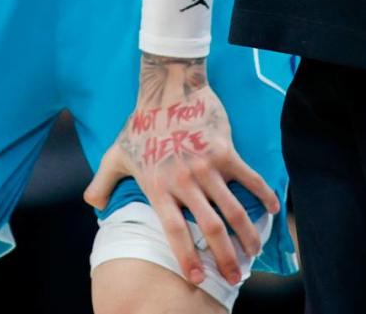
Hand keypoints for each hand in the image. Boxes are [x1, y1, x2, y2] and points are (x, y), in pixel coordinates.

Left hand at [84, 55, 278, 287]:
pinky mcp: (225, 150)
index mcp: (159, 187)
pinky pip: (249, 178)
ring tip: (254, 251)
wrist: (168, 87)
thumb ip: (102, 181)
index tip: (197, 278)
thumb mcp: (116, 153)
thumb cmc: (141, 122)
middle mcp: (184, 181)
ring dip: (247, 235)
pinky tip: (273, 209)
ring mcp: (207, 166)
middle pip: (210, 228)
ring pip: (233, 210)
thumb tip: (92, 204)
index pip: (175, 231)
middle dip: (226, 257)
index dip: (187, 257)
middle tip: (235, 276)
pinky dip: (264, 195)